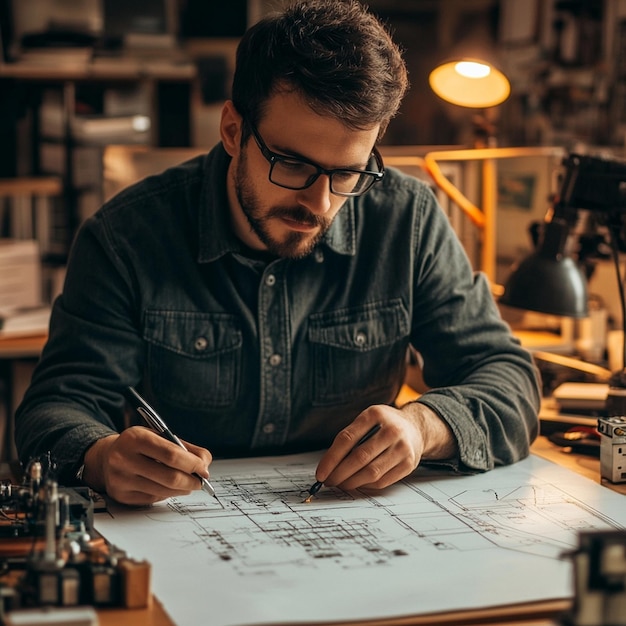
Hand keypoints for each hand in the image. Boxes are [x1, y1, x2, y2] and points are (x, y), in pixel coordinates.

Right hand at [82, 426, 212, 504]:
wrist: (106, 457)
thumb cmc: (140, 445)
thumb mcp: (159, 436)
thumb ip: (185, 448)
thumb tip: (205, 464)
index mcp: (135, 438)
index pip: (171, 455)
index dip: (192, 464)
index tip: (204, 468)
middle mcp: (123, 459)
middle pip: (169, 476)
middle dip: (191, 480)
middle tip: (201, 481)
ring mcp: (121, 479)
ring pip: (163, 491)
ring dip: (182, 489)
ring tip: (189, 484)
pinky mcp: (121, 496)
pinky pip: (153, 499)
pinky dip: (167, 494)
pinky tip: (169, 487)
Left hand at [315, 403, 455, 491]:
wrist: (416, 429)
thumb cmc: (384, 425)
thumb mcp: (368, 419)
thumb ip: (350, 436)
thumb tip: (328, 465)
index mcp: (375, 415)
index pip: (347, 439)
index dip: (331, 458)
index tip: (320, 473)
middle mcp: (391, 430)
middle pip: (359, 457)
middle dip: (339, 474)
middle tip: (328, 481)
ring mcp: (402, 448)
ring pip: (371, 473)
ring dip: (351, 482)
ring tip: (340, 484)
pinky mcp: (408, 464)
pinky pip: (382, 481)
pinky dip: (366, 485)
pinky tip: (357, 484)